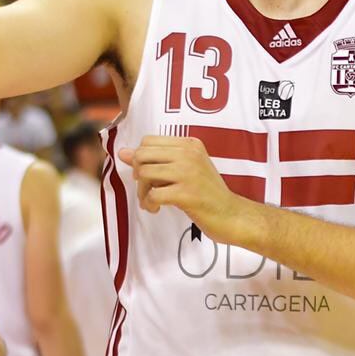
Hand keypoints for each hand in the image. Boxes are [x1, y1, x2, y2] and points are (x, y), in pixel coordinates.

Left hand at [119, 135, 243, 241]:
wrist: (232, 215)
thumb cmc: (207, 193)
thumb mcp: (186, 169)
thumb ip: (157, 160)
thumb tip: (122, 152)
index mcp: (189, 144)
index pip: (148, 141)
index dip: (141, 158)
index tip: (149, 174)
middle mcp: (188, 154)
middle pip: (142, 155)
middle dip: (137, 175)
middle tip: (147, 189)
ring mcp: (188, 173)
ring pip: (144, 174)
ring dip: (142, 192)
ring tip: (151, 202)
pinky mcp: (186, 194)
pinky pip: (152, 194)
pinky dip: (149, 204)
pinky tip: (156, 209)